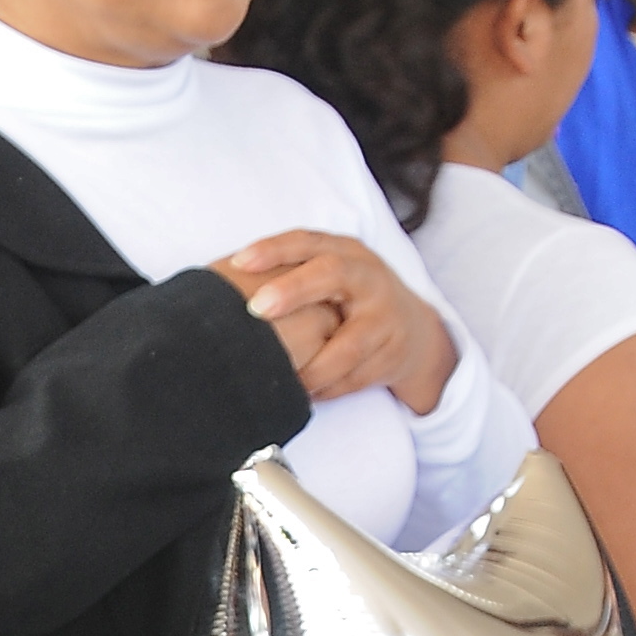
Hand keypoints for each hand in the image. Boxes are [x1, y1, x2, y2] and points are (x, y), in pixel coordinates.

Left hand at [213, 232, 457, 412]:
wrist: (417, 333)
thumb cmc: (351, 302)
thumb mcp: (327, 278)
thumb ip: (287, 276)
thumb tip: (218, 287)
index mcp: (344, 251)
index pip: (306, 241)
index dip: (273, 250)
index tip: (239, 262)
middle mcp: (367, 275)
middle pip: (331, 273)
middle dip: (293, 290)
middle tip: (257, 308)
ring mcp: (384, 314)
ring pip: (347, 343)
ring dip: (312, 367)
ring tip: (286, 379)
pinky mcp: (393, 351)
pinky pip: (354, 377)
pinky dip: (327, 388)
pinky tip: (305, 394)